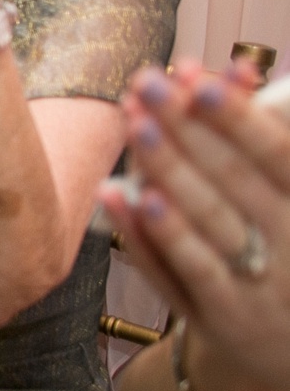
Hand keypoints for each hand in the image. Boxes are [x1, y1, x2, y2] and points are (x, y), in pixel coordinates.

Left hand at [102, 61, 289, 390]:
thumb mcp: (289, 197)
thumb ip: (260, 142)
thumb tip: (236, 71)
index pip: (279, 157)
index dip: (239, 118)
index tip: (199, 77)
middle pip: (233, 181)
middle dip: (186, 128)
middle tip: (144, 82)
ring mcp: (256, 286)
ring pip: (206, 223)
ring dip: (167, 171)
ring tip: (135, 124)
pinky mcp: (219, 319)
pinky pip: (182, 271)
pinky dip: (150, 233)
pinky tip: (117, 194)